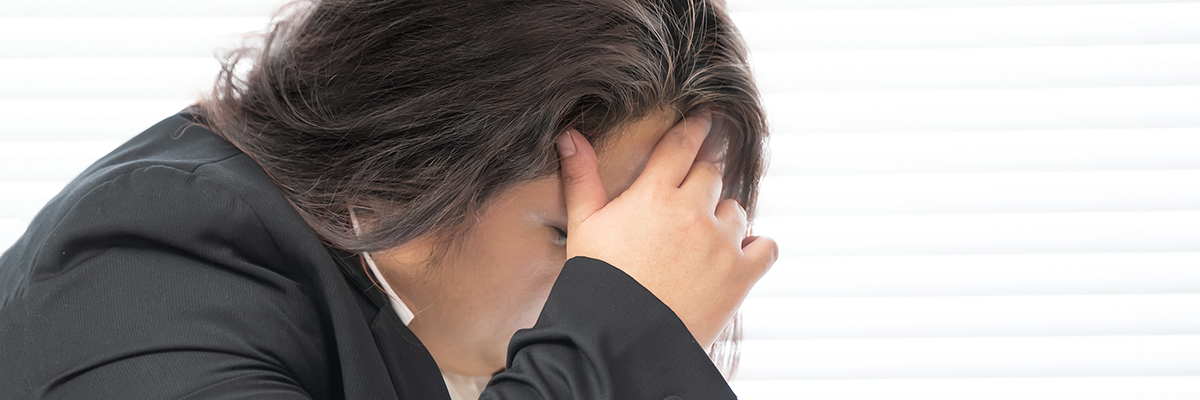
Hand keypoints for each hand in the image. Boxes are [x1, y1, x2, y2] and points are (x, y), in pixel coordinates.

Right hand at [555, 109, 777, 348]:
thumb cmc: (597, 283)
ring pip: (736, 209)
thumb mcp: (583, 228)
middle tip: (693, 198)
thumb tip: (569, 135)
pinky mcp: (740, 275)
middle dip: (703, 181)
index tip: (705, 118)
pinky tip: (740, 255)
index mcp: (653, 194)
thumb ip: (581, 179)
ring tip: (704, 240)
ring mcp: (720, 243)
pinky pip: (765, 247)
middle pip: (712, 173)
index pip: (682, 145)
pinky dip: (756, 248)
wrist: (619, 340)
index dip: (695, 127)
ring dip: (724, 218)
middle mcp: (692, 211)